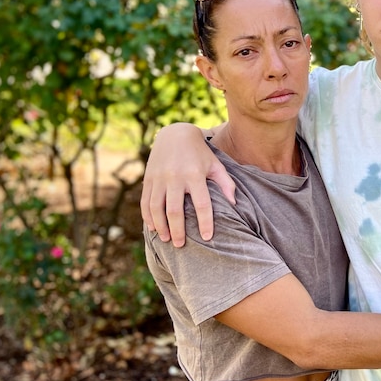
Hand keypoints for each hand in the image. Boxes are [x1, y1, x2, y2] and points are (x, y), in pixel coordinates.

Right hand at [140, 123, 234, 245]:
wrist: (175, 134)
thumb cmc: (200, 153)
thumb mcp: (216, 165)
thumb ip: (226, 183)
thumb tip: (234, 203)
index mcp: (195, 175)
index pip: (202, 204)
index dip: (205, 223)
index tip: (208, 238)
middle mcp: (175, 177)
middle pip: (175, 211)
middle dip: (178, 231)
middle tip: (181, 245)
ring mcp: (159, 178)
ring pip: (157, 208)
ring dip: (161, 227)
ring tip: (167, 240)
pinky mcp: (149, 179)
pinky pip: (145, 202)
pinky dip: (148, 217)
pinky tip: (153, 228)